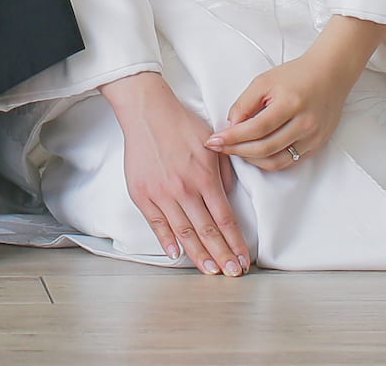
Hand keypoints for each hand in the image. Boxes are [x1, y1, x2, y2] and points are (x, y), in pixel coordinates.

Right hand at [100, 72, 248, 274]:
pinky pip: (157, 223)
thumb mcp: (212, 145)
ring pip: (184, 232)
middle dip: (222, 255)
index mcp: (205, 177)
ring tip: (210, 271)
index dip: (235, 242)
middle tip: (232, 273)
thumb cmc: (181, 124)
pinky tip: (176, 254)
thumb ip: (223, 173)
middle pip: (207, 231)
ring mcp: (162, 193)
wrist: (147, 112)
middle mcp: (184, 189)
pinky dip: (167, 241)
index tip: (243, 258)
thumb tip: (227, 197)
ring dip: (199, 255)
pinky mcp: (143, 194)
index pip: (225, 219)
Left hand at [209, 15, 383, 171]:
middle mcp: (304, 124)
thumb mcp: (264, 81)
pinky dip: (269, 161)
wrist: (330, 74)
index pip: (256, 129)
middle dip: (237, 151)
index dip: (232, 138)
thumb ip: (245, 103)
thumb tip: (230, 126)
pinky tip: (256, 154)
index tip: (213, 141)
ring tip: (236, 151)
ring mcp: (313, 137)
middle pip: (264, 148)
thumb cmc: (295, 75)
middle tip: (220, 148)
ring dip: (252, 160)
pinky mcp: (318, 145)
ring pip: (276, 161)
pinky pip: (289, 162)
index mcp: (290, 103)